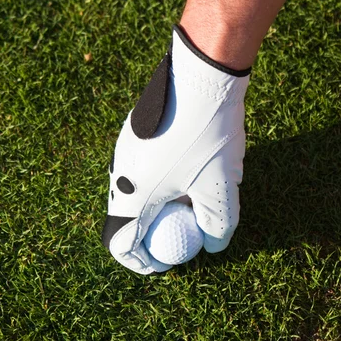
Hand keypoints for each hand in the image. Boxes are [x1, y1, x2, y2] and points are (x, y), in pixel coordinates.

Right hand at [102, 25, 249, 274]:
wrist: (200, 74)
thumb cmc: (207, 135)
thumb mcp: (221, 187)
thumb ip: (218, 226)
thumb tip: (214, 245)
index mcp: (132, 194)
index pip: (121, 243)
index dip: (141, 262)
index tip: (163, 265)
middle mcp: (119, 175)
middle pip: (127, 219)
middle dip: (152, 234)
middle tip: (180, 236)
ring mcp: (123, 152)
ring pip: (135, 193)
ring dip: (157, 208)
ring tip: (189, 203)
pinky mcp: (133, 136)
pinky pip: (140, 171)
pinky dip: (159, 184)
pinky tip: (188, 172)